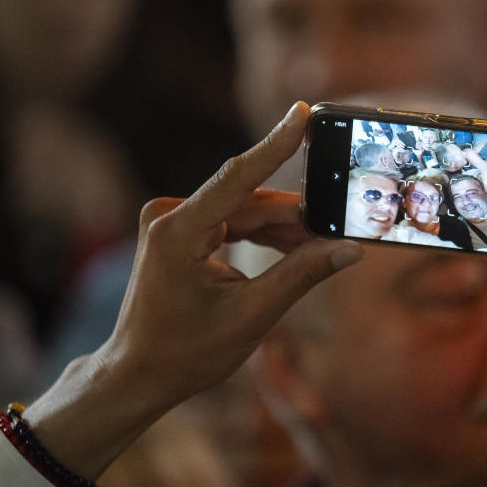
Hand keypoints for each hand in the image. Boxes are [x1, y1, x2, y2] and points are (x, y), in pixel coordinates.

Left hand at [23, 102, 362, 479]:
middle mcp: (170, 217)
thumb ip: (302, 274)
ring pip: (246, 213)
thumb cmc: (185, 352)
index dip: (276, 145)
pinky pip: (234, 223)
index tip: (301, 112)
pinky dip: (264, 236)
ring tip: (323, 247)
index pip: (238, 177)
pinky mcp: (182, 233)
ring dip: (284, 229)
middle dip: (298, 217)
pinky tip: (297, 249)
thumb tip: (349, 249)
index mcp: (178, 232)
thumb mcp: (252, 316)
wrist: (136, 374)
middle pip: (251, 201)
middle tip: (342, 228)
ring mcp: (174, 223)